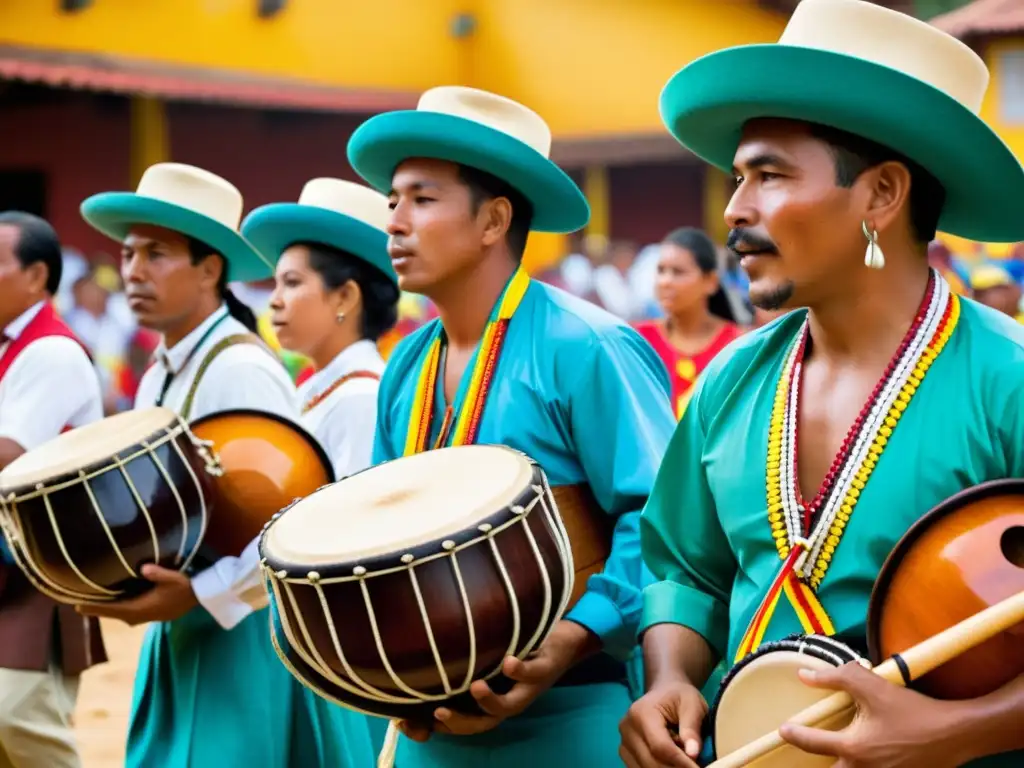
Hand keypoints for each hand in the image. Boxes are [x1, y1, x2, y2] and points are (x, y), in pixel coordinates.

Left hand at [76, 564, 198, 625]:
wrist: (199, 599)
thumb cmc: (185, 587)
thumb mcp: (174, 578)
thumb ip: (158, 573)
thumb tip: (144, 567)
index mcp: (141, 608)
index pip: (113, 609)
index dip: (95, 608)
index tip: (77, 606)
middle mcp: (138, 616)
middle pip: (112, 613)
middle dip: (97, 608)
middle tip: (80, 601)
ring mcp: (143, 617)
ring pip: (119, 614)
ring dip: (107, 608)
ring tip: (93, 600)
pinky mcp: (148, 615)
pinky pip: (127, 612)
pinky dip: (118, 607)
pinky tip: (115, 600)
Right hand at [398, 620, 596, 740]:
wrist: (566, 640)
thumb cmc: (519, 647)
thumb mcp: (488, 656)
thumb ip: (461, 665)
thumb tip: (414, 666)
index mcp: (489, 699)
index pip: (457, 722)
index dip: (430, 726)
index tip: (404, 722)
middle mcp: (506, 699)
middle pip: (480, 724)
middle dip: (458, 722)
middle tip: (437, 712)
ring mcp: (525, 688)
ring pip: (507, 707)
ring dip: (489, 701)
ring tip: (475, 687)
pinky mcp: (543, 669)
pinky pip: (531, 673)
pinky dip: (519, 670)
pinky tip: (508, 662)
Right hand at [618, 680, 706, 767]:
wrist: (664, 691)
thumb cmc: (680, 697)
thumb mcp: (693, 705)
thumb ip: (692, 728)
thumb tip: (693, 754)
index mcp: (642, 713)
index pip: (660, 747)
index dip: (681, 762)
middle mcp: (627, 729)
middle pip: (652, 762)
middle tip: (696, 766)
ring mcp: (623, 742)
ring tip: (683, 760)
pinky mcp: (625, 752)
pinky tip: (672, 762)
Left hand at [779, 661, 968, 767]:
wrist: (954, 734)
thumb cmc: (912, 711)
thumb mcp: (872, 686)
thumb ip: (837, 677)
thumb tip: (805, 675)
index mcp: (854, 748)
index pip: (813, 743)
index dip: (794, 734)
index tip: (783, 730)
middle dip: (818, 763)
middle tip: (810, 747)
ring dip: (842, 765)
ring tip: (837, 753)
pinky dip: (861, 766)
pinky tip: (863, 757)